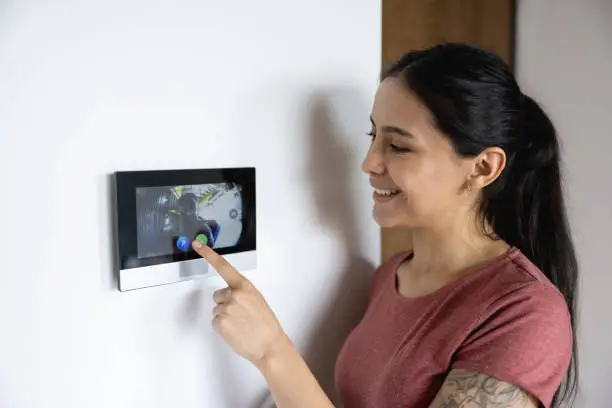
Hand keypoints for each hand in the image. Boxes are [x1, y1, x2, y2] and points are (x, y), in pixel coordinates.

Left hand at [192, 241, 289, 367]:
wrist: (269, 345)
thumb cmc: (265, 323)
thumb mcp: (257, 300)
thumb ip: (242, 293)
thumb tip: (228, 294)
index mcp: (244, 286)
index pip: (224, 266)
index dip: (208, 254)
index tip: (197, 244)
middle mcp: (234, 295)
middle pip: (218, 295)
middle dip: (226, 303)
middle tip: (242, 315)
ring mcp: (226, 309)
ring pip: (217, 309)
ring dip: (226, 316)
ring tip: (241, 324)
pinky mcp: (220, 323)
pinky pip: (215, 321)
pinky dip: (223, 327)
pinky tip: (236, 331)